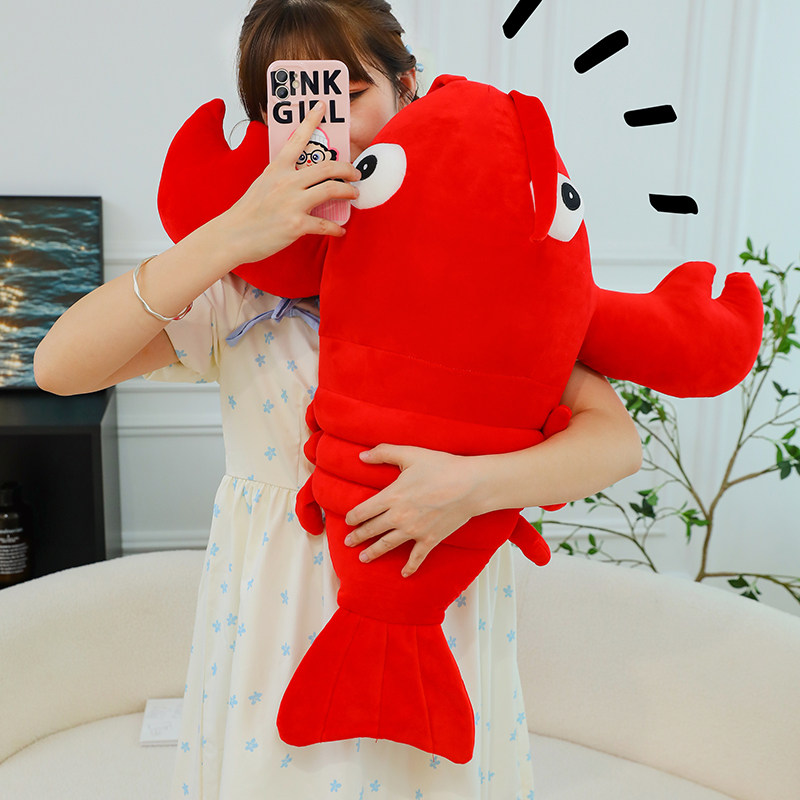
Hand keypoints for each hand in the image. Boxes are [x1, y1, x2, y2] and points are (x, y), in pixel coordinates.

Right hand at [219, 102, 360, 263]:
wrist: (232, 235)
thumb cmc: (248, 212)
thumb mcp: (263, 184)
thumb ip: (282, 177)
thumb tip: (301, 179)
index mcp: (277, 168)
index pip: (297, 139)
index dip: (311, 120)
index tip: (322, 106)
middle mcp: (286, 182)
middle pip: (327, 167)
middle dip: (347, 168)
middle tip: (356, 172)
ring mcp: (292, 203)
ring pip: (331, 190)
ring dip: (348, 191)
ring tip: (354, 194)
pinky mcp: (296, 224)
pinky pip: (326, 224)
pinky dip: (337, 228)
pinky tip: (341, 230)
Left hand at [343, 444, 482, 576]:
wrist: (470, 485)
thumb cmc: (441, 467)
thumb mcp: (410, 454)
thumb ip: (384, 452)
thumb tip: (361, 456)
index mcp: (392, 496)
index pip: (363, 511)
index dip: (352, 517)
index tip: (348, 520)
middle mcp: (399, 517)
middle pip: (372, 529)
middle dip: (358, 537)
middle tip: (348, 542)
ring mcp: (414, 531)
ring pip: (387, 545)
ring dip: (373, 552)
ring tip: (363, 558)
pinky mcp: (430, 539)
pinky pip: (416, 557)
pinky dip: (410, 567)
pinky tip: (404, 573)